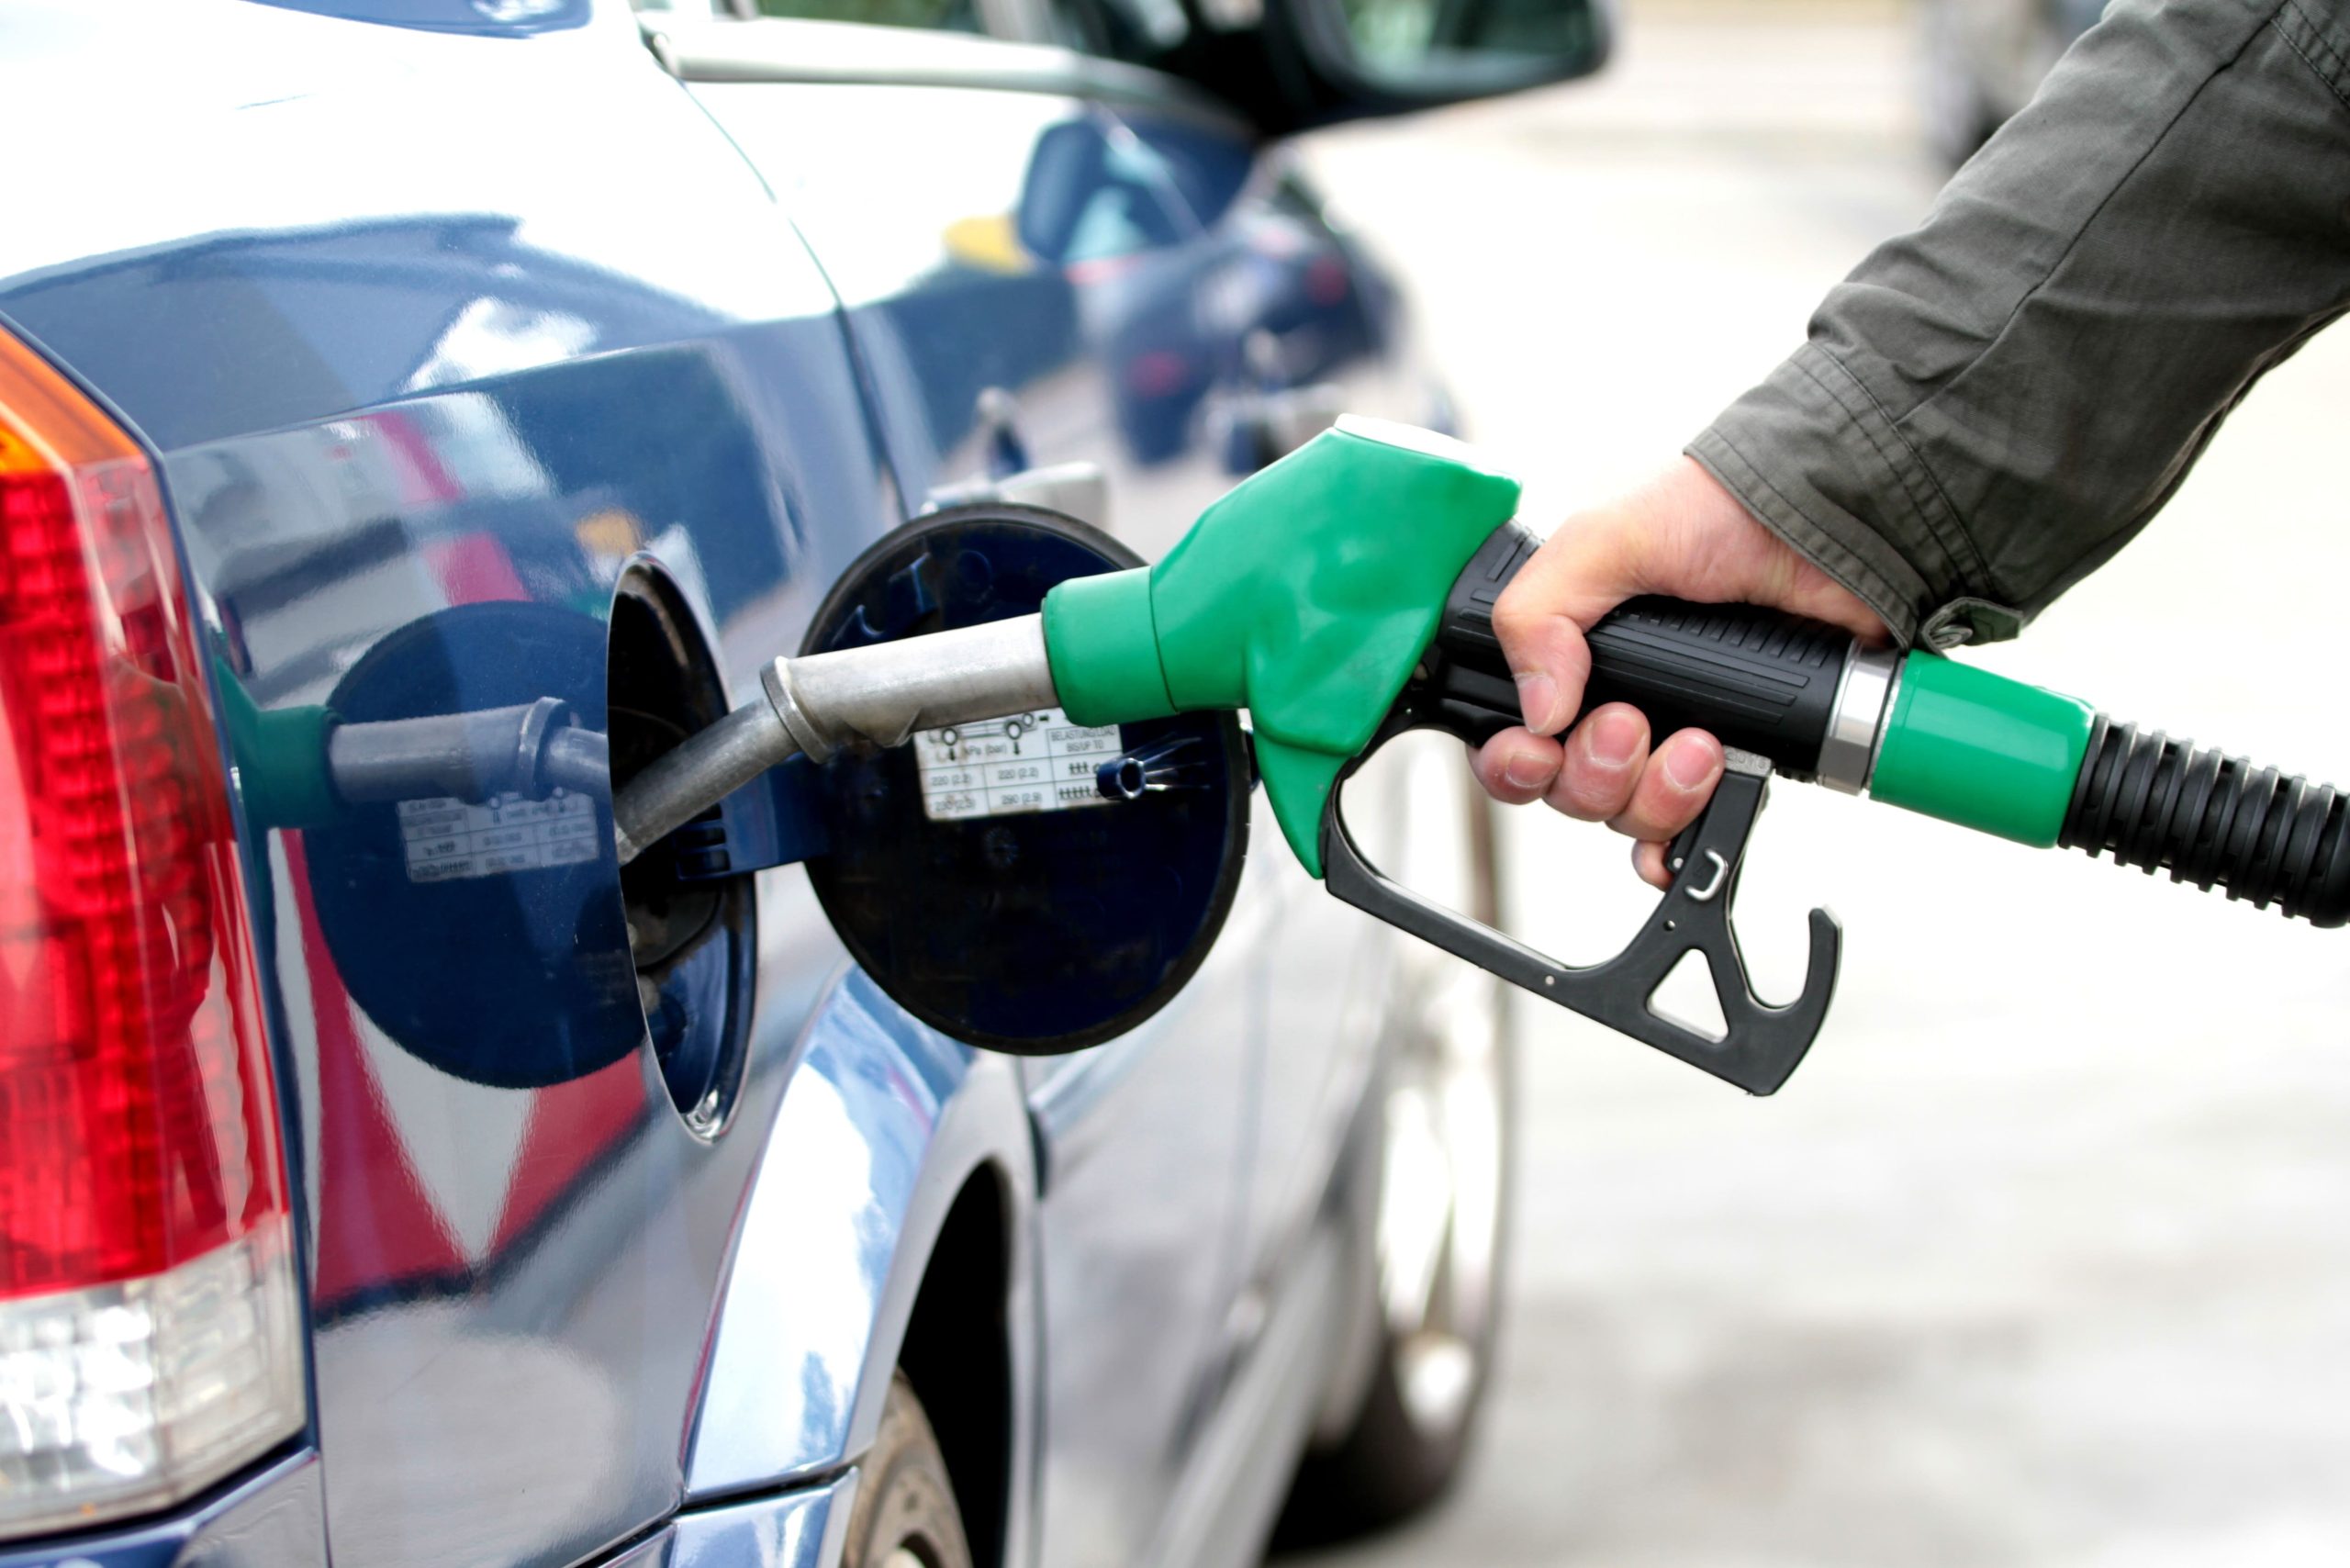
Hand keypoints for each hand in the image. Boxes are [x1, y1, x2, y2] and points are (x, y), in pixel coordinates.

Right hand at [1470, 458, 1887, 887]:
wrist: (1829, 527)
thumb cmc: (1720, 511)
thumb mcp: (1605, 539)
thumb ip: (1539, 614)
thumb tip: (1538, 711)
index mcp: (1566, 652)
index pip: (1509, 736)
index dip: (1512, 761)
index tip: (1540, 749)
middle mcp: (1611, 698)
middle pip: (1566, 790)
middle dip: (1595, 773)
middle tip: (1631, 723)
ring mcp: (1671, 733)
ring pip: (1626, 816)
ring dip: (1655, 794)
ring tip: (1700, 742)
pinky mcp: (1734, 759)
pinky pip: (1687, 833)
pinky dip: (1684, 841)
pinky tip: (1701, 810)